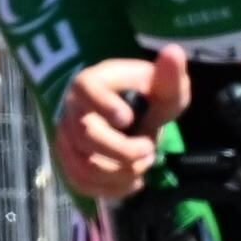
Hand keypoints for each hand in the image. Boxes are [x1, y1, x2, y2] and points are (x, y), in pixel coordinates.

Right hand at [53, 48, 187, 200]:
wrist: (128, 119)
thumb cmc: (146, 99)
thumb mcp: (163, 87)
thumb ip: (169, 76)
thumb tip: (173, 51)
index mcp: (90, 83)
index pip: (86, 89)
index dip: (104, 105)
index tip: (128, 118)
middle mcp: (71, 110)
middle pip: (87, 135)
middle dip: (124, 150)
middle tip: (149, 149)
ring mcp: (66, 139)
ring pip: (84, 166)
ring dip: (121, 173)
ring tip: (142, 166)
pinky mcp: (69, 163)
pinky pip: (82, 184)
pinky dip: (112, 189)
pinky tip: (133, 181)